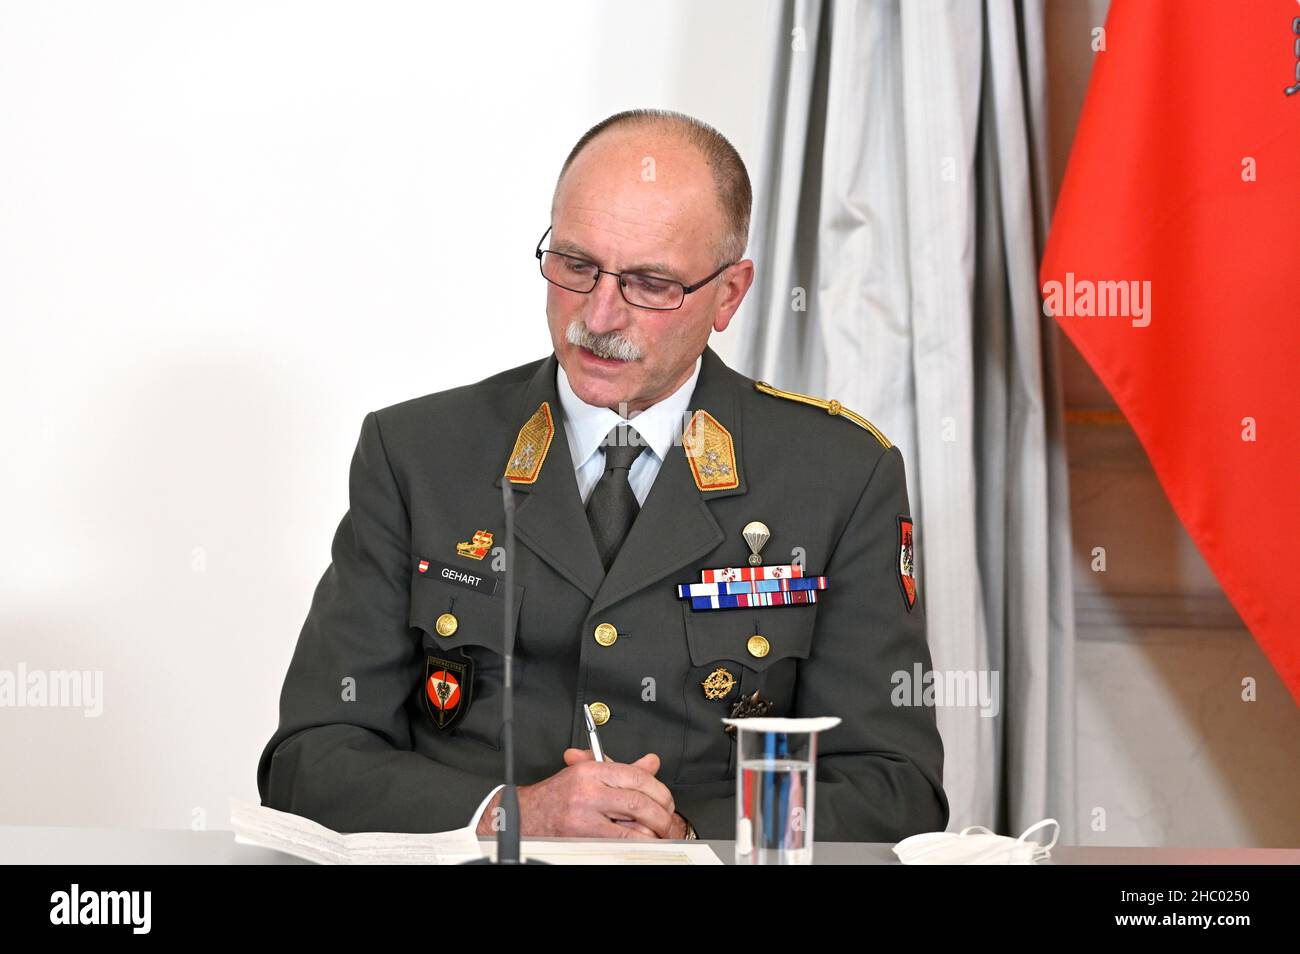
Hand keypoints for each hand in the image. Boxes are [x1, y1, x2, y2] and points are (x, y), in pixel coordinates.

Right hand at [474, 749, 681, 838]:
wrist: (523, 817)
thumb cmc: (554, 798)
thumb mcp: (587, 774)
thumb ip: (620, 769)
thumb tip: (650, 763)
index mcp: (590, 770)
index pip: (635, 775)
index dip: (658, 789)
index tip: (665, 799)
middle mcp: (587, 788)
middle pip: (638, 798)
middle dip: (660, 811)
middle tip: (667, 818)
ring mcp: (584, 813)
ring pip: (633, 820)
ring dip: (652, 829)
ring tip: (657, 832)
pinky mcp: (582, 834)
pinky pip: (620, 840)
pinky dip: (637, 842)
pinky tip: (641, 842)